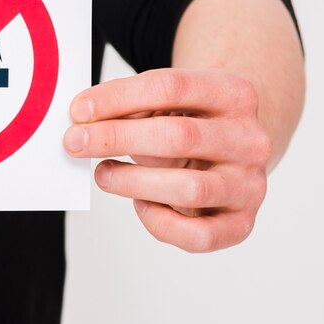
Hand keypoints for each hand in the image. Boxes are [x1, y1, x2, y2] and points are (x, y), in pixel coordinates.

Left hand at [63, 68, 271, 251]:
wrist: (232, 152)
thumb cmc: (187, 124)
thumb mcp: (166, 104)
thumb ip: (129, 107)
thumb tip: (81, 121)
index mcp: (233, 94)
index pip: (171, 87)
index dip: (117, 98)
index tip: (78, 110)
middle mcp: (250, 140)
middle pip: (178, 136)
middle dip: (115, 139)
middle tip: (73, 142)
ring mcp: (250, 185)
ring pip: (190, 189)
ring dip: (133, 182)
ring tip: (103, 175)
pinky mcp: (241, 224)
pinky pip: (198, 236)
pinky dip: (159, 222)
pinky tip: (140, 204)